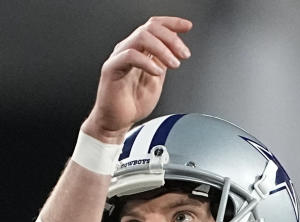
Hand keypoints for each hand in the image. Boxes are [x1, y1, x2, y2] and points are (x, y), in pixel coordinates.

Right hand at [83, 16, 192, 141]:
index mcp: (139, 49)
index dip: (172, 23)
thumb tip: (177, 49)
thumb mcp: (157, 78)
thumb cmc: (133, 102)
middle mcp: (128, 49)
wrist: (118, 121)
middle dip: (171, 39)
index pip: (154, 26)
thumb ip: (164, 62)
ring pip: (141, 37)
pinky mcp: (112, 69)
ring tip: (174, 64)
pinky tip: (157, 73)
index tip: (187, 27)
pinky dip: (147, 62)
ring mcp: (119, 57)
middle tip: (184, 54)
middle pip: (150, 28)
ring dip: (162, 49)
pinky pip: (130, 56)